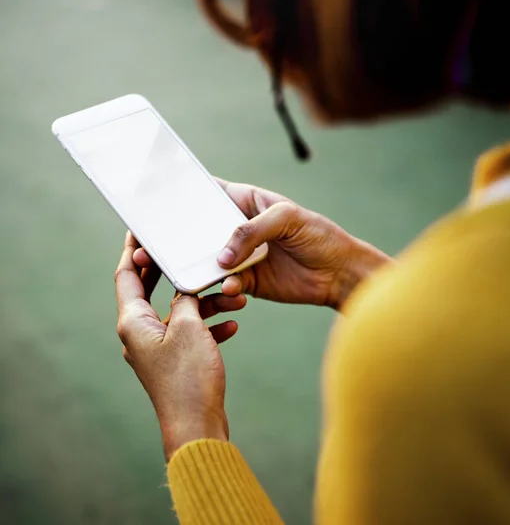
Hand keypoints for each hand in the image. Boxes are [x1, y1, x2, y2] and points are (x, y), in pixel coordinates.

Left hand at [115, 233, 245, 459]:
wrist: (197, 425)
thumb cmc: (188, 377)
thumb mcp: (188, 327)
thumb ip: (184, 299)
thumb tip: (183, 287)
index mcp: (133, 322)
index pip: (127, 275)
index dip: (133, 250)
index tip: (139, 230)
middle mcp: (140, 333)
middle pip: (152, 291)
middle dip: (172, 271)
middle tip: (185, 250)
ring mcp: (158, 348)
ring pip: (179, 312)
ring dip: (205, 302)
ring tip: (236, 297)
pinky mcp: (175, 360)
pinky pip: (191, 333)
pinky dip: (209, 325)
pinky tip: (232, 324)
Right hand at [134, 180, 391, 310]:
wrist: (339, 274)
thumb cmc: (319, 236)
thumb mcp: (289, 219)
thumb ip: (252, 230)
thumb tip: (221, 257)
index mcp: (244, 202)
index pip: (207, 193)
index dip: (181, 194)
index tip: (154, 199)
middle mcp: (237, 229)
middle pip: (197, 230)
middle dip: (175, 238)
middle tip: (149, 246)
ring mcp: (239, 256)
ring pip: (205, 259)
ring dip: (190, 266)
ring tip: (174, 271)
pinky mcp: (245, 281)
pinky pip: (223, 284)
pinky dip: (222, 287)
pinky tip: (231, 288)